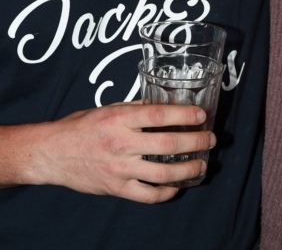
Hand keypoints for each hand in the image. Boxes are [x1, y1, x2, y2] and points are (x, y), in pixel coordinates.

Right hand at [1, 102, 214, 203]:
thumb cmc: (81, 126)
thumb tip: (164, 103)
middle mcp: (122, 143)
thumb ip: (137, 107)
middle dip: (195, 142)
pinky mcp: (116, 188)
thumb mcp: (109, 107)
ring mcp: (119, 169)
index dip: (184, 114)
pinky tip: (177, 186)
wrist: (53, 153)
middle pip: (167, 143)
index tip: (202, 115)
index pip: (159, 114)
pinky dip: (166, 192)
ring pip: (162, 172)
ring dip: (188, 169)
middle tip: (210, 139)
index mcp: (120, 118)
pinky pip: (147, 195)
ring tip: (201, 164)